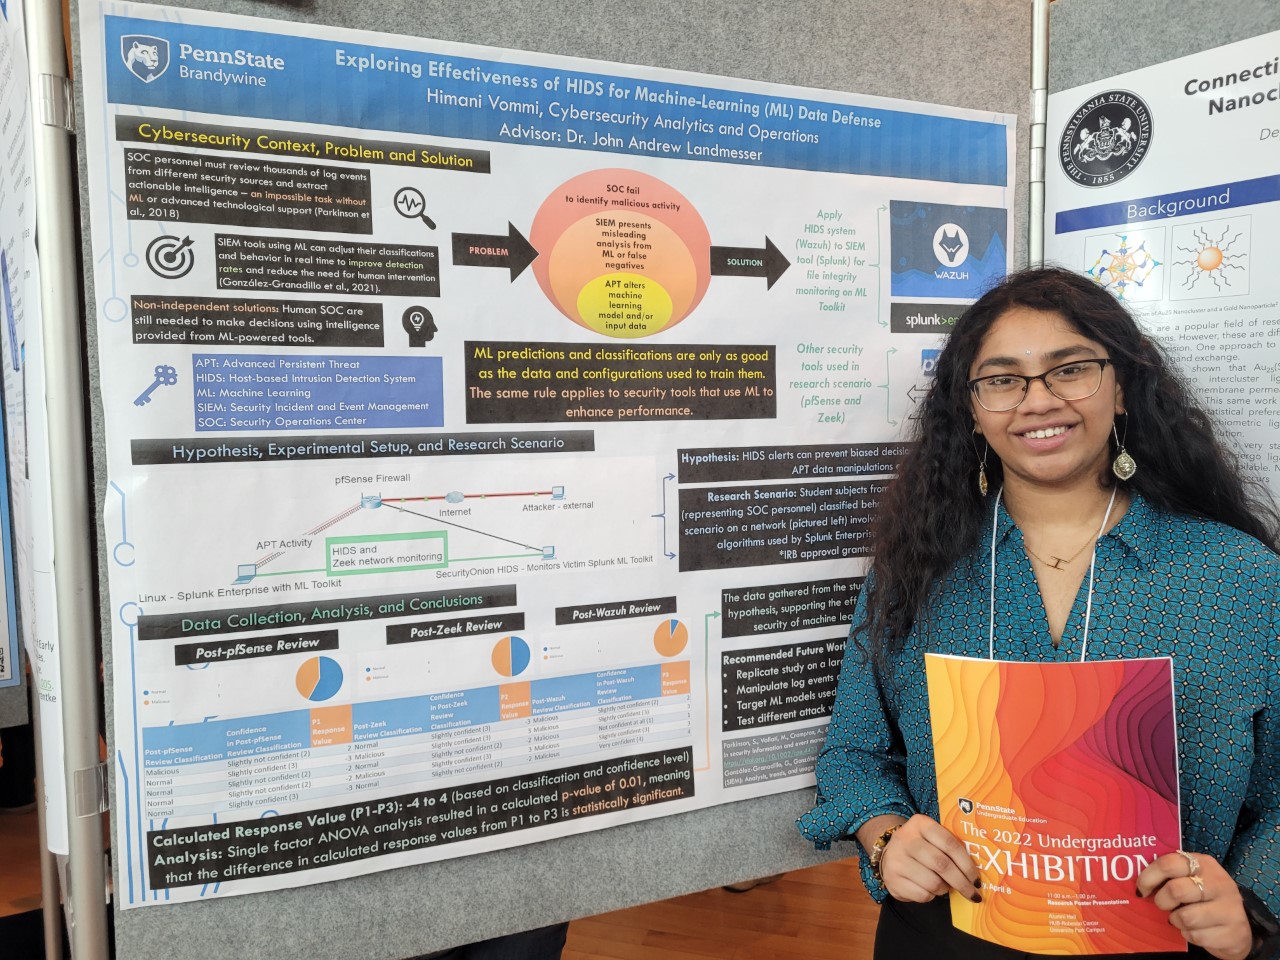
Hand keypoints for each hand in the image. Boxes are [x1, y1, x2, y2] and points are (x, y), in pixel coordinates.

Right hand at [877, 814, 980, 903]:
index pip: (950, 843)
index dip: (967, 864)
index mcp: (920, 824)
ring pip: (933, 882)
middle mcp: (905, 839)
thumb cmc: (921, 847)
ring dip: (945, 889)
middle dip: (962, 883)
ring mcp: (896, 860)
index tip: (977, 879)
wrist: (888, 853)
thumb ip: (951, 847)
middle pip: (942, 865)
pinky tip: (929, 889)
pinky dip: (931, 896)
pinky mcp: (892, 880)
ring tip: (945, 886)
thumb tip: (975, 873)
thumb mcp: (932, 838)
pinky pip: (922, 895)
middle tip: (973, 893)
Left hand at [1137, 850, 1251, 959]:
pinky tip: (1195, 930)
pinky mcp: (1233, 932)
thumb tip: (1136, 881)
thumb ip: (1170, 875)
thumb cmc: (1204, 899)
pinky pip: (1196, 936)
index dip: (1148, 877)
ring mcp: (1230, 908)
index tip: (1141, 889)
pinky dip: (1189, 935)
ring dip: (1176, 921)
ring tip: (1180, 918)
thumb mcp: (1190, 879)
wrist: (1237, 928)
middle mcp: (1220, 883)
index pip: (1169, 863)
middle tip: (1163, 905)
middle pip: (1176, 890)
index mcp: (1204, 864)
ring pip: (1186, 917)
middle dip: (1162, 901)